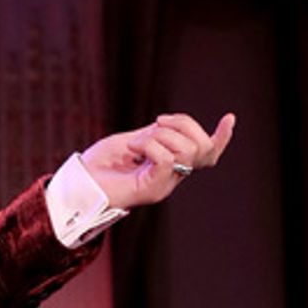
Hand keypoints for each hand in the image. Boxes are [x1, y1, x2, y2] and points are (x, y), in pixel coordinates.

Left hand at [80, 112, 235, 208]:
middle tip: (155, 123)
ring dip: (161, 135)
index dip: (221, 137)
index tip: (231, 117)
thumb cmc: (98, 165)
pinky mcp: (151, 190)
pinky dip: (150, 145)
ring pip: (187, 151)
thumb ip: (155, 135)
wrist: (77, 186)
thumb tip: (171, 125)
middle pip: (202, 147)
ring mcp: (163, 184)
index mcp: (170, 165)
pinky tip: (133, 149)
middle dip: (184, 125)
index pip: (206, 154)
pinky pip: (167, 159)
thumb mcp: (132, 141)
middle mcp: (171, 177)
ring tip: (136, 143)